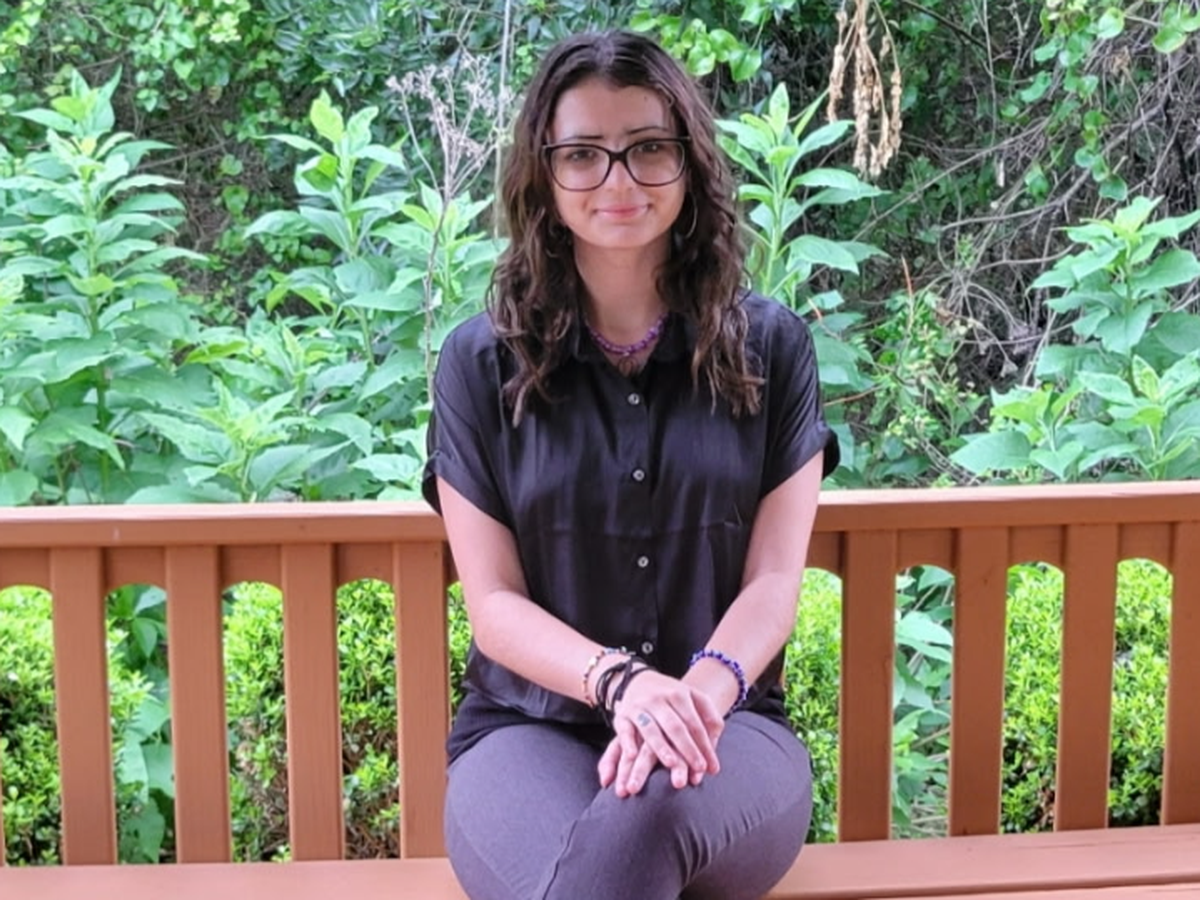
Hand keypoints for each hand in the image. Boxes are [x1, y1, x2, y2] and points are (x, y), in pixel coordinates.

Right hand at [596, 670, 723, 796]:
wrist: (636, 679)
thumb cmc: (670, 696)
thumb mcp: (692, 698)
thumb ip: (709, 718)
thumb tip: (714, 748)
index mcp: (679, 694)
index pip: (694, 723)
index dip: (704, 745)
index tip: (712, 768)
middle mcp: (658, 699)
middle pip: (675, 726)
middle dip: (688, 749)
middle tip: (699, 770)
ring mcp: (639, 706)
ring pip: (650, 729)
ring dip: (661, 747)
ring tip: (671, 764)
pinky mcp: (621, 716)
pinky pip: (624, 730)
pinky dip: (627, 742)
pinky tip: (632, 756)